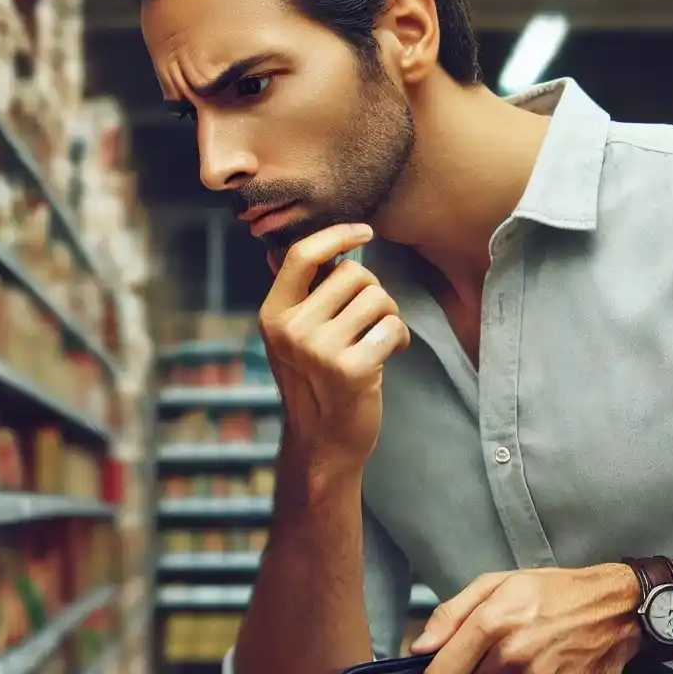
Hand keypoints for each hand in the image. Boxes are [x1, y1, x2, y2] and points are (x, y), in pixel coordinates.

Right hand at [259, 224, 410, 474]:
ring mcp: (319, 350)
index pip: (302, 255)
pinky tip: (386, 357)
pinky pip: (393, 327)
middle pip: (353, 274)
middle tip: (370, 320)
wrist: (323, 442)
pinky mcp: (352, 369)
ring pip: (378, 298)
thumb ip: (293, 294)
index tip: (364, 231)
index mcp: (273, 315)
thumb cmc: (315, 381)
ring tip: (377, 339)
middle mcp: (291, 330)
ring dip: (389, 315)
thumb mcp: (290, 337)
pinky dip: (399, 339)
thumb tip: (275, 247)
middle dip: (373, 291)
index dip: (337, 235)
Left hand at [409, 564, 641, 673]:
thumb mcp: (497, 585)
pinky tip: (546, 664)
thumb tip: (420, 649)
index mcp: (492, 622)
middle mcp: (512, 655)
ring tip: (527, 650)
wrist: (615, 608)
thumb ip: (451, 615)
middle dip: (474, 670)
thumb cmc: (553, 591)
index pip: (442, 671)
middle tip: (498, 645)